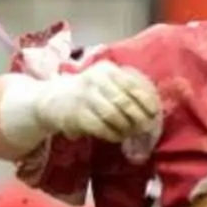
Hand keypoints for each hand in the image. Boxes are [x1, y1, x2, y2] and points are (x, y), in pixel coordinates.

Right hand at [0, 63, 162, 149]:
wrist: (52, 99)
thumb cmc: (88, 93)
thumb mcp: (105, 82)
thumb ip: (125, 89)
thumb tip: (152, 109)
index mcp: (107, 69)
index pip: (132, 84)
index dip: (146, 100)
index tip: (154, 113)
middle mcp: (95, 79)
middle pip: (124, 101)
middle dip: (138, 117)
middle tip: (145, 128)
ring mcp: (85, 96)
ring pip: (114, 115)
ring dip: (126, 127)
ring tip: (130, 133)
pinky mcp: (76, 114)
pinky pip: (101, 127)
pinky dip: (112, 134)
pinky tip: (116, 136)